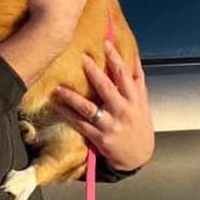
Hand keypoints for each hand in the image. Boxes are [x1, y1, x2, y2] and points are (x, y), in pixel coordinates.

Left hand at [51, 42, 153, 171]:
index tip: (106, 42)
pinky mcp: (100, 137)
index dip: (116, 58)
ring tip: (58, 88)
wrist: (138, 156)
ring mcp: (111, 124)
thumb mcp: (143, 103)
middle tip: (82, 57)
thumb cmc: (138, 123)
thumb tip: (132, 55)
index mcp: (135, 99)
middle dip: (94, 72)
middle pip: (107, 87)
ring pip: (89, 108)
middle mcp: (124, 110)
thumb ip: (136, 81)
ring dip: (72, 97)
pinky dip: (67, 114)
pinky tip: (56, 105)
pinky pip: (80, 123)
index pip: (126, 74)